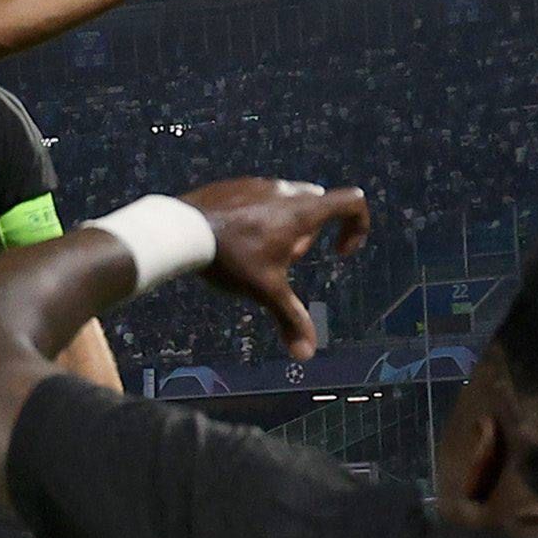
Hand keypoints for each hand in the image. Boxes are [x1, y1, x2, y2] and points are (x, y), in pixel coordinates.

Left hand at [179, 176, 370, 359]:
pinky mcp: (232, 185)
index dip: (357, 227)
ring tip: (255, 253)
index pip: (352, 202)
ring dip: (282, 226)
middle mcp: (284, 190)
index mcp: (302, 210)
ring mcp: (256, 184)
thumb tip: (306, 353)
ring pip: (286, 201)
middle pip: (317, 207)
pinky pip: (256, 198)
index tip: (339, 253)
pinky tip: (233, 242)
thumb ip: (290, 319)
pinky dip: (256, 218)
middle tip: (284, 260)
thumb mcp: (265, 291)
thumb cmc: (231, 258)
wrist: (180, 230)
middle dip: (308, 236)